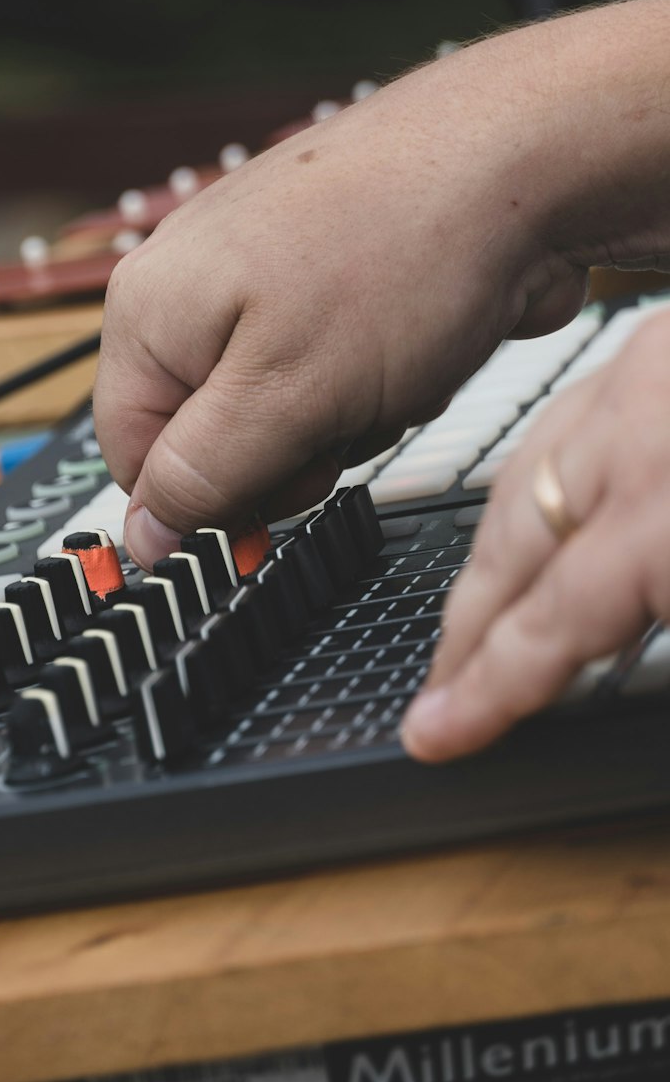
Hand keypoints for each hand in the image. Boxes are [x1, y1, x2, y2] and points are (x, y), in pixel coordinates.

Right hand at [95, 28, 592, 568]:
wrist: (526, 158)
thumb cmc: (403, 256)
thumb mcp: (286, 401)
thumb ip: (204, 478)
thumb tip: (144, 537)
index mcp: (150, 310)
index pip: (135, 460)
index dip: (206, 499)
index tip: (275, 500)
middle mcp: (192, 282)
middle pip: (214, 436)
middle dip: (288, 451)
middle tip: (342, 418)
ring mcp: (262, 271)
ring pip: (283, 409)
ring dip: (345, 417)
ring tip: (390, 366)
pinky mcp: (327, 271)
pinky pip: (332, 370)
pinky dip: (376, 378)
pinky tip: (413, 343)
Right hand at [400, 309, 669, 761]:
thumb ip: (657, 606)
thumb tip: (593, 651)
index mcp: (667, 506)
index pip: (546, 621)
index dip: (486, 690)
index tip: (435, 734)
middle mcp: (640, 429)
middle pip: (511, 546)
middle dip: (466, 628)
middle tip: (437, 687)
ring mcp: (644, 374)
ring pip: (523, 480)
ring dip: (491, 556)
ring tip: (470, 619)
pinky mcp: (656, 347)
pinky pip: (567, 425)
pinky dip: (537, 484)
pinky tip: (536, 515)